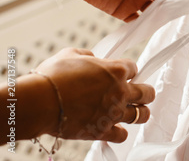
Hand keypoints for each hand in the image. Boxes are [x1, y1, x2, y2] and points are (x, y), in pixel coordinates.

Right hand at [34, 48, 154, 142]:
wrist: (39, 101)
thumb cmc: (53, 77)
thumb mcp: (71, 54)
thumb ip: (87, 55)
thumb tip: (91, 58)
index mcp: (115, 70)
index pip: (134, 68)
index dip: (129, 71)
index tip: (126, 74)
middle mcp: (120, 91)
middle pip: (147, 92)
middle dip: (146, 92)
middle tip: (144, 93)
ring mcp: (113, 112)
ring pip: (142, 115)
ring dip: (140, 112)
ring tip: (137, 111)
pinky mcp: (102, 130)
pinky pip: (122, 135)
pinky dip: (120, 132)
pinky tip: (117, 129)